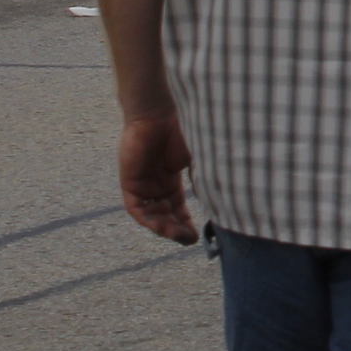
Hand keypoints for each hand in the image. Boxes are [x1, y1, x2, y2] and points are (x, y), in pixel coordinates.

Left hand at [117, 113, 197, 243]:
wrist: (158, 111)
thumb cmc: (182, 127)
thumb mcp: (199, 156)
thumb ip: (205, 176)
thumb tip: (220, 199)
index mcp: (171, 175)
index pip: (177, 206)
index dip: (186, 221)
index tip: (197, 235)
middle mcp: (155, 182)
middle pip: (165, 214)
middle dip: (177, 229)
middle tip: (190, 240)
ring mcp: (142, 183)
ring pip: (152, 214)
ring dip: (165, 228)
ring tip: (180, 236)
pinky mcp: (130, 182)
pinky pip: (137, 208)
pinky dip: (149, 219)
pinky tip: (163, 227)